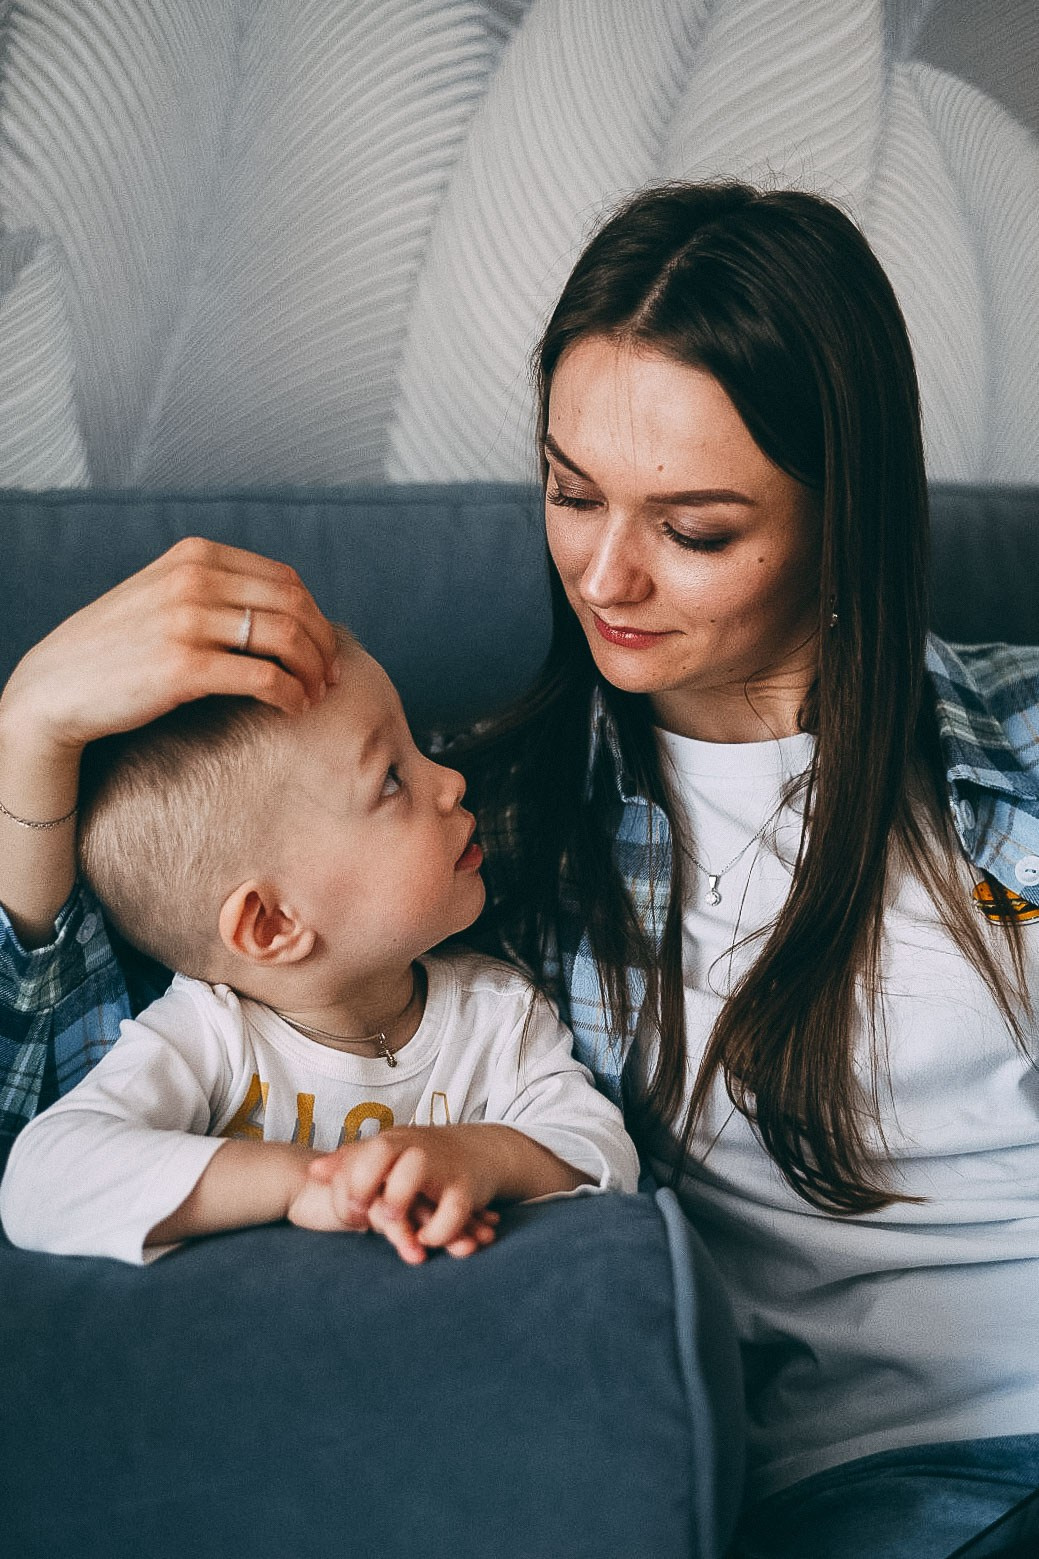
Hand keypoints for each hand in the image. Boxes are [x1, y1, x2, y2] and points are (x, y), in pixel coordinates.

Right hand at [0, 537, 338, 938]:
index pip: (284, 579)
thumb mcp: (163, 595)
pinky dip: (290, 695)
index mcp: (195, 555)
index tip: (325, 649)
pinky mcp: (184, 667)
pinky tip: (292, 708)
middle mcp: (194, 578)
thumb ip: (215, 589)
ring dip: (312, 672)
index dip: (316, 616)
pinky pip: (264, 678)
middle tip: (332, 677)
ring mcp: (187, 620)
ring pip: (286, 638)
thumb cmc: (117, 648)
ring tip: (313, 696)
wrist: (56, 686)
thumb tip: (285, 611)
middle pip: (294, 605)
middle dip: (324, 644)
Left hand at [297, 1127, 504, 1263]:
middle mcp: (415, 1149)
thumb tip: (313, 1171)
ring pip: (416, 1172)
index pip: (363, 1151)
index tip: (349, 1213)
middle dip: (363, 1183)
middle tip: (362, 1218)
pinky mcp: (467, 1190)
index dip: (349, 1181)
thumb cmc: (425, 1157)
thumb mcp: (390, 1154)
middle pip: (382, 1152)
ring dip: (398, 1200)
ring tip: (390, 1225)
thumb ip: (352, 1161)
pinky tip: (426, 1240)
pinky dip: (438, 1230)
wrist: (481, 1151)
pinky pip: (453, 1209)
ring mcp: (442, 1167)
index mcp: (395, 1142)